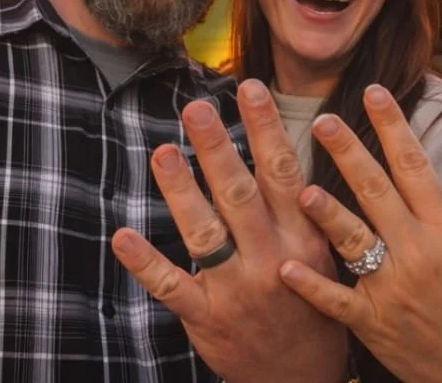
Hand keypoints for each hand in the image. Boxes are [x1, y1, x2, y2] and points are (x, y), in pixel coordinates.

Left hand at [111, 79, 348, 382]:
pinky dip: (146, 261)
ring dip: (181, 192)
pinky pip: (171, 286)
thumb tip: (274, 147)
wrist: (303, 380)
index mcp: (302, 239)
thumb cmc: (310, 305)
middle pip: (240, 195)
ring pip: (205, 234)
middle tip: (196, 108)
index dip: (265, 128)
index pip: (283, 173)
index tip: (250, 88)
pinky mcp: (206, 318)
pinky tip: (122, 235)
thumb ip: (299, 208)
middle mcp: (270, 259)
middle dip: (217, 149)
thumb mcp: (319, 254)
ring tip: (162, 152)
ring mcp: (236, 290)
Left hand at [277, 84, 441, 382]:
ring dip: (326, 215)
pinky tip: (286, 266)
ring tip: (299, 188)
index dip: (394, 127)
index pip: (416, 167)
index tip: (375, 94)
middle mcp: (419, 255)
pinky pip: (337, 301)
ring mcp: (394, 291)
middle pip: (377, 193)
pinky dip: (311, 286)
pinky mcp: (374, 325)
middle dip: (349, 153)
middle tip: (321, 119)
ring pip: (354, 242)